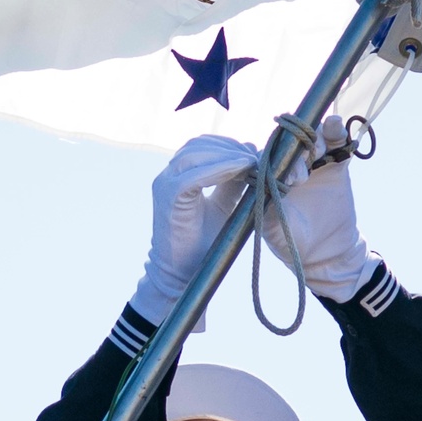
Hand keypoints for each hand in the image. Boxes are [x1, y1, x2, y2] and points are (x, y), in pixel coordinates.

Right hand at [130, 136, 257, 324]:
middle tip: (256, 155)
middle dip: (230, 147)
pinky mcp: (168, 198)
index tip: (254, 151)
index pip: (202, 147)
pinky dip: (220, 169)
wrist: (182, 275)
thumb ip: (233, 184)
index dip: (228, 145)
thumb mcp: (224, 207)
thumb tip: (250, 158)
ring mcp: (165, 184)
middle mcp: (168, 176)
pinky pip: (194, 175)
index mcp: (179, 176)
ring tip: (252, 162)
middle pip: (198, 145)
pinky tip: (242, 170)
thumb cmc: (203, 244)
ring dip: (227, 155)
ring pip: (196, 155)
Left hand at [263, 116, 379, 302]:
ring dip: (315, 139)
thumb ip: (266, 209)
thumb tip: (259, 188)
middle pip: (291, 143)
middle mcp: (290, 165)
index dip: (275, 159)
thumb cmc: (292, 243)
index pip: (268, 156)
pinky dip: (337, 131)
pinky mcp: (335, 165)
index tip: (285, 176)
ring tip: (318, 151)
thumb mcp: (274, 230)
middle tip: (302, 178)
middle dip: (296, 152)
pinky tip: (336, 124)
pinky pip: (336, 143)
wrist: (326, 254)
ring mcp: (313, 163)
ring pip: (312, 138)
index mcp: (270, 177)